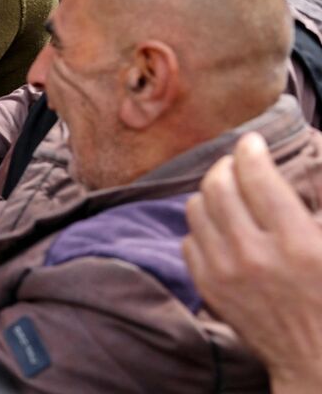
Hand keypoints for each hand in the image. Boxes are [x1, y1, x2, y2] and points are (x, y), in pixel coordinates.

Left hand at [184, 133, 321, 390]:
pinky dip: (202, 226)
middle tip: (237, 163)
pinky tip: (221, 225)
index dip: (251, 150)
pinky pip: (189, 239)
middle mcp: (255, 256)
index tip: (252, 141)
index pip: (257, 177)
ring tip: (227, 190)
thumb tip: (312, 158)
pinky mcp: (208, 288)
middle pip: (218, 187)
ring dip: (211, 192)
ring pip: (196, 208)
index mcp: (297, 243)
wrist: (315, 357)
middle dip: (226, 165)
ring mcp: (225, 273)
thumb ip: (318, 200)